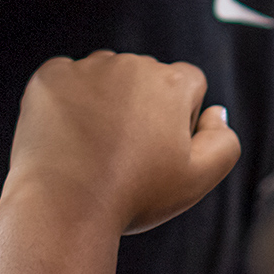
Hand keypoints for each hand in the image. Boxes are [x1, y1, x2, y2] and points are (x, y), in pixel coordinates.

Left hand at [0, 53, 242, 273]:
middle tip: (126, 154)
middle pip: (146, 77)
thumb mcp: (199, 179)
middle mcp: (131, 64)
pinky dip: (66, 101)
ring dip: (104, 99)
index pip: (189, 83)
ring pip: (105, 76)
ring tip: (94, 148)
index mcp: (171, 83)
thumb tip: (215, 112)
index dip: (180, 117)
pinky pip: (65, 79)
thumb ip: (224, 141)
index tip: (160, 148)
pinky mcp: (49, 77)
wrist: (64, 208)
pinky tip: (67, 136)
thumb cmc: (133, 197)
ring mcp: (87, 68)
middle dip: (141, 105)